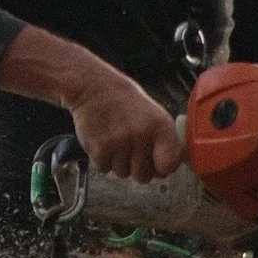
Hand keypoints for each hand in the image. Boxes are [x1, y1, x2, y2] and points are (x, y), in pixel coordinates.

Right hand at [0, 25, 184, 180]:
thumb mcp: (146, 109)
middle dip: (137, 164)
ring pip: (123, 173)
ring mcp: (120, 144)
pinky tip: (99, 136)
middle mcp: (141, 136)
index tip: (157, 159)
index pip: (171, 165)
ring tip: (113, 134)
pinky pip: (104, 168)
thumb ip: (160, 137)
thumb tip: (173, 165)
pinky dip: (101, 157)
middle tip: (128, 142)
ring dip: (117, 160)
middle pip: (145, 175)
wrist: (84, 81)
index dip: (162, 166)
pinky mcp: (98, 150)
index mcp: (158, 125)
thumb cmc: (120, 97)